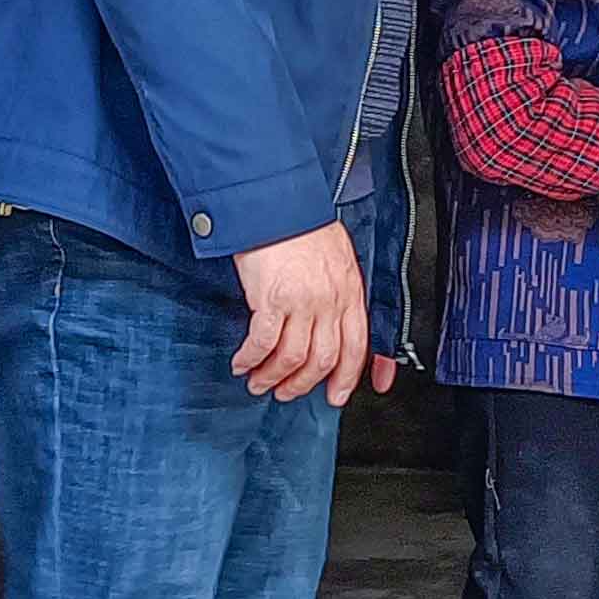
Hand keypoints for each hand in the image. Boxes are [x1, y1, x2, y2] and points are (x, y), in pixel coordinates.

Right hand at [231, 220, 373, 405]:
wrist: (278, 202)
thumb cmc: (302, 226)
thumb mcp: (337, 259)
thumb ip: (338, 292)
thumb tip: (334, 324)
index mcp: (349, 292)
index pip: (356, 346)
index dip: (347, 377)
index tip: (336, 396)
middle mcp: (330, 301)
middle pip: (323, 359)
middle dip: (302, 384)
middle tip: (286, 393)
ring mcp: (303, 302)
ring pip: (292, 358)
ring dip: (273, 377)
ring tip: (259, 382)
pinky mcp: (272, 299)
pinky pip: (262, 344)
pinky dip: (251, 359)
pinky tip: (242, 363)